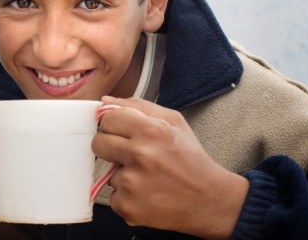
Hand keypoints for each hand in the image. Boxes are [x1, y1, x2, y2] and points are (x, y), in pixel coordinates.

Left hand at [92, 96, 248, 238]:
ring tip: (147, 177)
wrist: (209, 200)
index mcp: (151, 130)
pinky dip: (127, 196)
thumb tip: (105, 101)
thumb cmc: (190, 159)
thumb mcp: (173, 122)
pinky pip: (113, 195)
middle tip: (132, 154)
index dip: (115, 125)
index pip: (107, 118)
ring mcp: (132, 183)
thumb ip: (137, 106)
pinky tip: (147, 193)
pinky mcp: (127, 206)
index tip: (124, 132)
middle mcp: (140, 155)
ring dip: (123, 174)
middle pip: (98, 143)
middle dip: (111, 147)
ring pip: (107, 171)